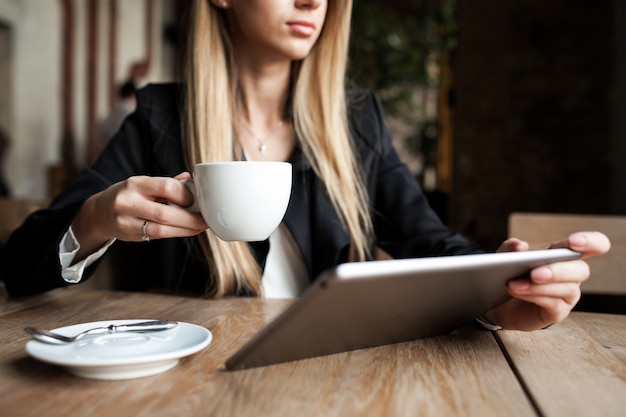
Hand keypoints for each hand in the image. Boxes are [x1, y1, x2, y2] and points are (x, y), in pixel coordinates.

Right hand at [71, 172, 207, 259]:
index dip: (185, 195)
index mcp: (135, 184)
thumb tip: (193, 180)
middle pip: (164, 213)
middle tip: (206, 220)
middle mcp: (128, 202)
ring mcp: (127, 222)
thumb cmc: (129, 194)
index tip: (197, 199)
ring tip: (200, 227)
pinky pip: (158, 237)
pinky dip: (176, 233)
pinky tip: (188, 230)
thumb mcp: (144, 183)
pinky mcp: (130, 236)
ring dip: (186, 229)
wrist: (100, 212)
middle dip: (190, 218)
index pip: (165, 187)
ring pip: (161, 230)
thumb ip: (167, 183)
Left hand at [487, 231, 610, 330]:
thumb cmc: (510, 274)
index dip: (590, 242)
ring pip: (566, 288)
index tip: (573, 242)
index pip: (594, 245)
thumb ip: (510, 249)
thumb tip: (520, 245)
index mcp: (564, 253)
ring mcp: (567, 294)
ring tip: (514, 284)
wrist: (500, 302)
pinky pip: (554, 304)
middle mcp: (572, 273)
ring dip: (539, 286)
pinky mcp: (559, 312)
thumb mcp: (505, 258)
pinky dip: (534, 296)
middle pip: (581, 270)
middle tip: (534, 273)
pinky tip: (517, 291)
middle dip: (558, 270)